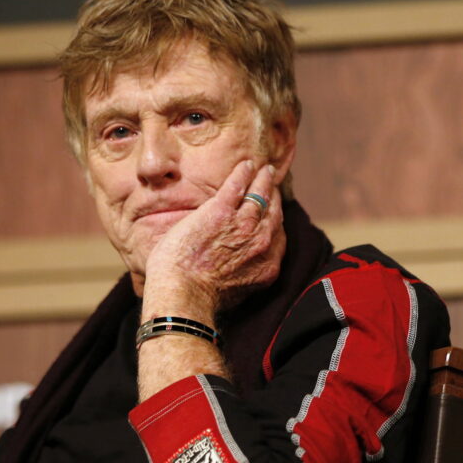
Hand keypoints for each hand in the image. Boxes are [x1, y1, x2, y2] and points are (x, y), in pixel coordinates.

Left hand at [143, 159, 285, 318]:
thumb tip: (237, 267)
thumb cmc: (201, 298)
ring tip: (264, 169)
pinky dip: (243, 173)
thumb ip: (244, 272)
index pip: (278, 234)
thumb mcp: (236, 289)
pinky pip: (238, 185)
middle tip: (273, 182)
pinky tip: (246, 164)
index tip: (274, 210)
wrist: (184, 294)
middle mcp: (261, 243)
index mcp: (267, 265)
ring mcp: (243, 224)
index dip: (276, 219)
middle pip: (274, 212)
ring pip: (260, 195)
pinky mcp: (221, 211)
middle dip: (274, 195)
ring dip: (263, 179)